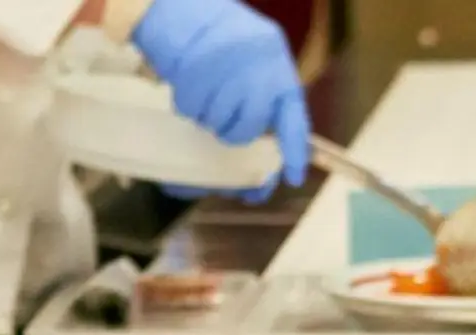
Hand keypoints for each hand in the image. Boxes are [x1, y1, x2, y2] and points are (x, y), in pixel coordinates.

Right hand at [132, 0, 309, 202]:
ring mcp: (227, 71)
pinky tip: (188, 82)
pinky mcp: (195, 72)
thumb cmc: (220, 32)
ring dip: (206, 116)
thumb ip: (267, 92)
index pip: (294, 117)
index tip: (293, 177)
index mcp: (278, 64)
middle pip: (249, 128)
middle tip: (221, 117)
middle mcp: (258, 68)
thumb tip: (268, 138)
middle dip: (233, 131)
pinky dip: (186, 104)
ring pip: (217, 123)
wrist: (181, 4)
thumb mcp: (257, 54)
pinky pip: (191, 111)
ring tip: (204, 89)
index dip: (294, 151)